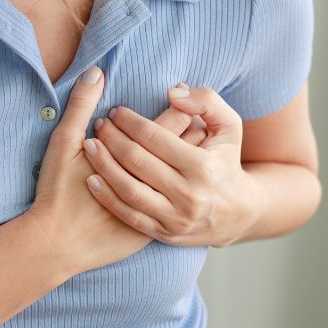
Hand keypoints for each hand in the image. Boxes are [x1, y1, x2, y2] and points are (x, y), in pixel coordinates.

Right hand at [26, 73, 211, 278]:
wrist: (54, 245)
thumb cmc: (57, 191)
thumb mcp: (64, 144)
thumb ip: (81, 106)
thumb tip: (96, 72)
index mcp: (135, 160)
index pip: (166, 127)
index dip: (175, 106)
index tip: (177, 91)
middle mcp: (156, 187)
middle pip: (183, 148)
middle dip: (192, 125)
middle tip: (194, 108)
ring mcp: (161, 212)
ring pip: (188, 174)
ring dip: (194, 151)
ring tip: (199, 131)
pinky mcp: (158, 230)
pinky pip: (182, 197)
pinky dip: (186, 180)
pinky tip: (187, 168)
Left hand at [82, 85, 259, 247]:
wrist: (237, 214)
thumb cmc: (226, 161)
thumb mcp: (230, 126)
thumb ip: (206, 101)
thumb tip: (173, 93)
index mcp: (202, 166)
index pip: (154, 138)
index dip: (129, 121)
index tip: (115, 111)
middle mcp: (189, 194)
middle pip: (137, 161)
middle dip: (112, 139)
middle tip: (99, 125)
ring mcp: (175, 218)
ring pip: (128, 189)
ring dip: (103, 165)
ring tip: (89, 146)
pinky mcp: (164, 234)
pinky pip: (128, 215)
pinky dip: (107, 197)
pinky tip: (92, 179)